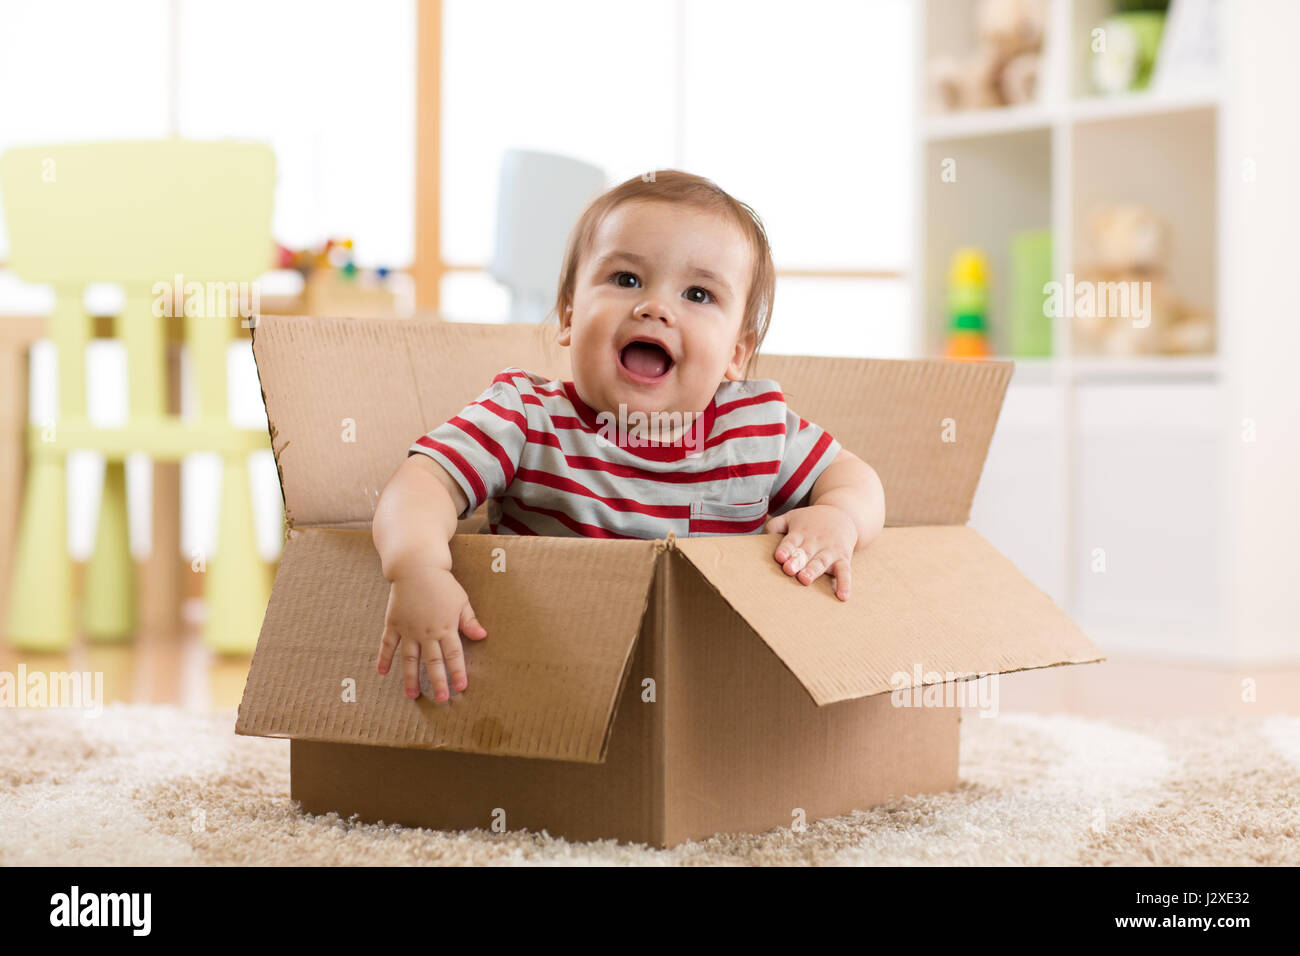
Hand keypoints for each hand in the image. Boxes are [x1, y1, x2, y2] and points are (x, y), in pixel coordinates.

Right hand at [376, 566, 486, 700]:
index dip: (457, 672)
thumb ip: (469, 620)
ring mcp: (408, 629)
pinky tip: (382, 672)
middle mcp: (427, 632)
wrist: (416, 567)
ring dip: (410, 678)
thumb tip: (482, 636)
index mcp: (446, 627)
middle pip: (433, 662)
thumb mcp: (461, 600)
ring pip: (409, 659)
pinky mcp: (394, 624)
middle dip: (437, 682)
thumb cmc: (442, 583)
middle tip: (440, 699)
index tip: (461, 688)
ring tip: (411, 696)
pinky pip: (387, 644)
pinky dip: (384, 658)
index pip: (454, 655)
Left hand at [764, 504, 857, 600]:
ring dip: (814, 570)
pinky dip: (845, 584)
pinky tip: (842, 596)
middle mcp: (815, 541)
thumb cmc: (810, 521)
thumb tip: (761, 536)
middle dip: (797, 561)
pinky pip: (845, 572)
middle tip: (789, 570)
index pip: (791, 541)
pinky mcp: (843, 558)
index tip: (780, 557)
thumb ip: (775, 525)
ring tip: (805, 579)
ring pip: (822, 561)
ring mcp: (830, 550)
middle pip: (805, 552)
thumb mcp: (792, 517)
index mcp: (800, 533)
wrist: (842, 514)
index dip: (785, 549)